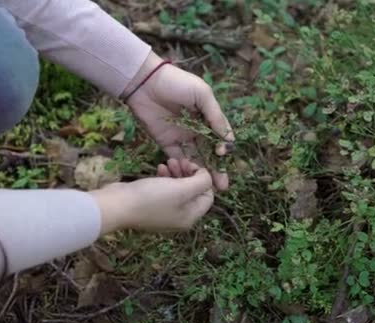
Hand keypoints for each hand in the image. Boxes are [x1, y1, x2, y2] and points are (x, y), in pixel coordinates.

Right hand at [91, 160, 213, 235]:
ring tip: (168, 161)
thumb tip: (208, 177)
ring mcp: (164, 212)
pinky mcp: (150, 205)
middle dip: (189, 173)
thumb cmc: (152, 198)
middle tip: (180, 160)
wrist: (117, 206)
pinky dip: (164, 177)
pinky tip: (159, 168)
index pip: (208, 196)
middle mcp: (180, 217)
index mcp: (190, 216)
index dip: (204, 178)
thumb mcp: (182, 189)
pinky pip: (164, 190)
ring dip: (176, 173)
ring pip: (178, 189)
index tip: (192, 165)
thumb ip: (201, 182)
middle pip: (193, 192)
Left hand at [122, 52, 234, 189]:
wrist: (145, 81)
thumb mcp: (202, 95)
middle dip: (216, 169)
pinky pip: (177, 158)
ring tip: (209, 188)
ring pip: (195, 158)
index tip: (222, 157)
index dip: (223, 150)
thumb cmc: (177, 83)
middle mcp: (196, 129)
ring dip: (202, 173)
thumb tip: (230, 139)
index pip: (219, 138)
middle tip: (222, 186)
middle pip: (209, 152)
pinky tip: (190, 178)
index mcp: (207, 116)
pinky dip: (183, 168)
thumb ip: (216, 116)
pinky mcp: (166, 142)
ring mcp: (181, 137)